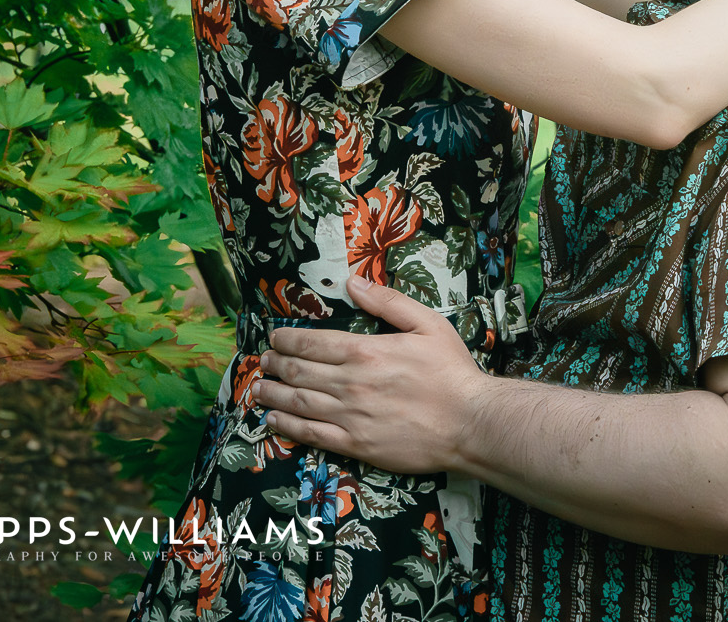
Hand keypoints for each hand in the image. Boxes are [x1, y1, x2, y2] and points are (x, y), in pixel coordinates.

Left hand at [252, 275, 488, 474]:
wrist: (469, 423)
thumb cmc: (452, 372)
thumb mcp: (428, 324)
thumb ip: (388, 302)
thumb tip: (354, 283)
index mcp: (365, 351)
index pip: (312, 343)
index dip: (287, 340)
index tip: (274, 339)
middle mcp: (350, 383)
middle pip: (298, 372)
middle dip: (275, 365)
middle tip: (263, 361)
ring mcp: (350, 416)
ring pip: (297, 403)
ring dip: (272, 394)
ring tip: (257, 389)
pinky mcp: (355, 444)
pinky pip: (311, 434)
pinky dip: (288, 426)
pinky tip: (275, 420)